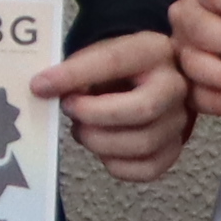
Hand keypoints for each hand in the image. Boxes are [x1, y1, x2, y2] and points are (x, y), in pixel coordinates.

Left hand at [38, 28, 195, 183]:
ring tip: (81, 129)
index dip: (75, 75)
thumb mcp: (98, 54)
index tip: (40, 85)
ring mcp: (180, 120)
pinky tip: (102, 148)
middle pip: (142, 110)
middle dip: (94, 115)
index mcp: (153, 51)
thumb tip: (43, 89)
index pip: (115, 60)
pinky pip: (146, 169)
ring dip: (100, 142)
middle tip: (69, 110)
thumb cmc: (117, 68)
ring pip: (142, 143)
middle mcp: (176, 86)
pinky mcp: (174, 149)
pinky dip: (114, 164)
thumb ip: (75, 69)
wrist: (146, 81)